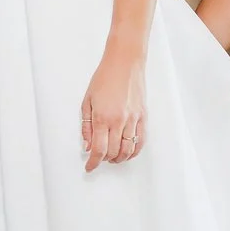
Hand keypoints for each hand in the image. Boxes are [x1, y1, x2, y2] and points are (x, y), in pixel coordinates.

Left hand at [80, 53, 147, 170]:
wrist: (125, 62)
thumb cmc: (104, 78)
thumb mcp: (87, 101)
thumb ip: (86, 126)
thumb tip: (87, 145)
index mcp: (102, 117)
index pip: (98, 149)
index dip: (93, 162)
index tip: (89, 167)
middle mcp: (119, 121)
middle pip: (112, 152)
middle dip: (104, 159)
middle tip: (99, 157)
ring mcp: (133, 119)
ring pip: (128, 150)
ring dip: (119, 158)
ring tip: (112, 157)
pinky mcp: (143, 116)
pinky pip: (141, 141)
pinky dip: (134, 151)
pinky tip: (128, 152)